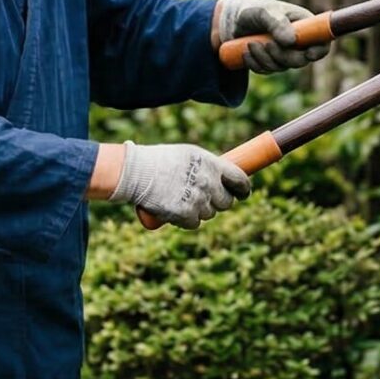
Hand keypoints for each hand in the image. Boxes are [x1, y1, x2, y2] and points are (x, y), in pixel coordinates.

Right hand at [113, 142, 238, 228]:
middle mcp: (209, 183)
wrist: (136, 173)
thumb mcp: (188, 155)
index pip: (240, 180)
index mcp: (212, 164)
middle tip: (205, 198)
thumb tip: (221, 178)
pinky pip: (195, 223)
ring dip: (200, 211)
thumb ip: (206, 166)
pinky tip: (176, 210)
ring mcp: (198, 200)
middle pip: (226, 202)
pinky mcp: (186, 215)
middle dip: (218, 202)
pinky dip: (187, 220)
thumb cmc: (159, 160)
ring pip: (209, 213)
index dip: (243, 189)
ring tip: (182, 199)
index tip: (242, 194)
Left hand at [215, 0, 333, 73]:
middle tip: (267, 44)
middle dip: (283, 56)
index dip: (320, 50)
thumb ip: (277, 24)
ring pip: (282, 67)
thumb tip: (291, 41)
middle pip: (301, 60)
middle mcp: (298, 41)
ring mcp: (286, 53)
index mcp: (305, 25)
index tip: (309, 54)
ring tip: (250, 44)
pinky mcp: (272, 61)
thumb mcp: (264, 12)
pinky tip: (246, 52)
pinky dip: (256, 64)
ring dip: (265, 58)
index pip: (322, 42)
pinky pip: (268, 70)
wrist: (233, 19)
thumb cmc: (253, 9)